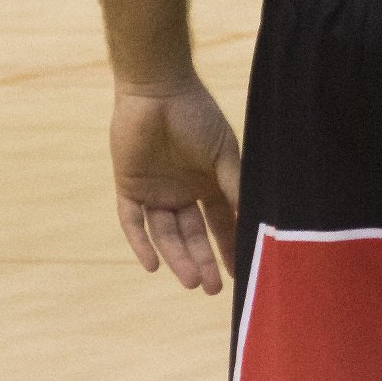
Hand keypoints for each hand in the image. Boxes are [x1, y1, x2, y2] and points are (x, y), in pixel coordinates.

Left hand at [111, 79, 241, 293]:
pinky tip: (153, 265)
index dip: (229, 247)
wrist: (159, 92)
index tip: (241, 273)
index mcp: (209, 184)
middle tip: (213, 288)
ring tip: (191, 281)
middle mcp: (183, 193)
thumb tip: (251, 218)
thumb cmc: (198, 116)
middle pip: (193, 235)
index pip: (220, 223)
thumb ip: (234, 185)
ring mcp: (156, 192)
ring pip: (166, 234)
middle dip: (203, 261)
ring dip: (177, 257)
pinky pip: (133, 222)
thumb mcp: (224, 154)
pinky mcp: (130, 188)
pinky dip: (141, 244)